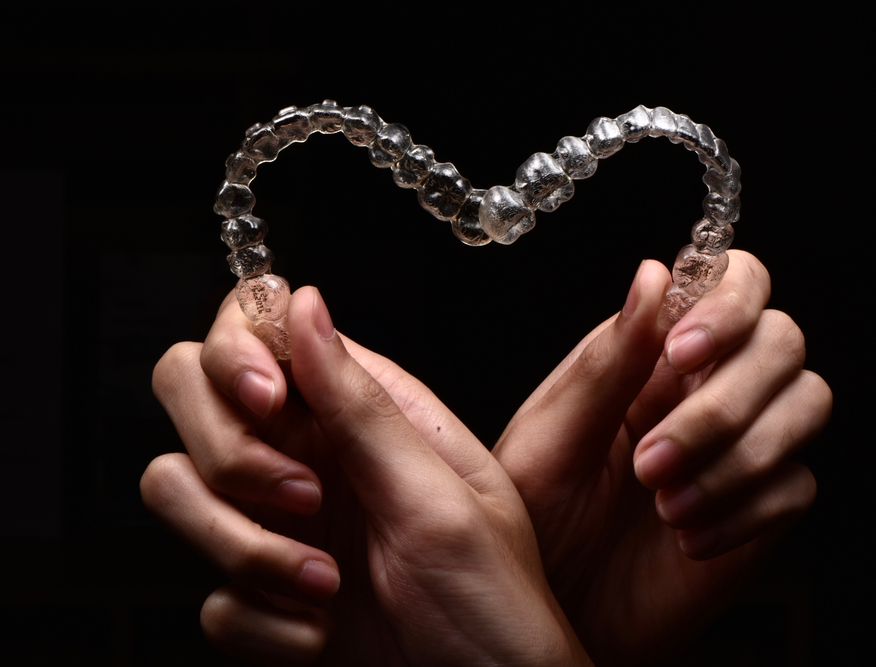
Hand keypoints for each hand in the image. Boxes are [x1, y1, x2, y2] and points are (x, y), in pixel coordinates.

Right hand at [142, 287, 590, 664]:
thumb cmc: (495, 605)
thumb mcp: (437, 497)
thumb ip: (361, 403)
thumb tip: (303, 303)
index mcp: (364, 411)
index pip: (260, 331)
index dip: (239, 352)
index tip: (265, 401)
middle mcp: (313, 455)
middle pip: (192, 397)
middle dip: (228, 453)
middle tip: (303, 500)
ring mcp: (281, 524)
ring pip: (178, 490)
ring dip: (243, 547)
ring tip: (324, 584)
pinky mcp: (263, 594)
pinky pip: (208, 591)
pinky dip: (261, 620)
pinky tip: (323, 631)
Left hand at [492, 250, 831, 661]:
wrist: (553, 608)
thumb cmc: (536, 516)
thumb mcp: (551, 436)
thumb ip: (607, 359)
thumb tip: (653, 272)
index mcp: (652, 353)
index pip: (732, 282)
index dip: (728, 304)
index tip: (683, 353)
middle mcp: (705, 387)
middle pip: (781, 341)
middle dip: (724, 401)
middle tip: (651, 461)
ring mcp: (740, 446)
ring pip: (806, 404)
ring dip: (738, 457)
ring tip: (663, 504)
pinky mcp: (762, 507)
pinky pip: (796, 486)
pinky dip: (745, 511)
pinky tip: (687, 539)